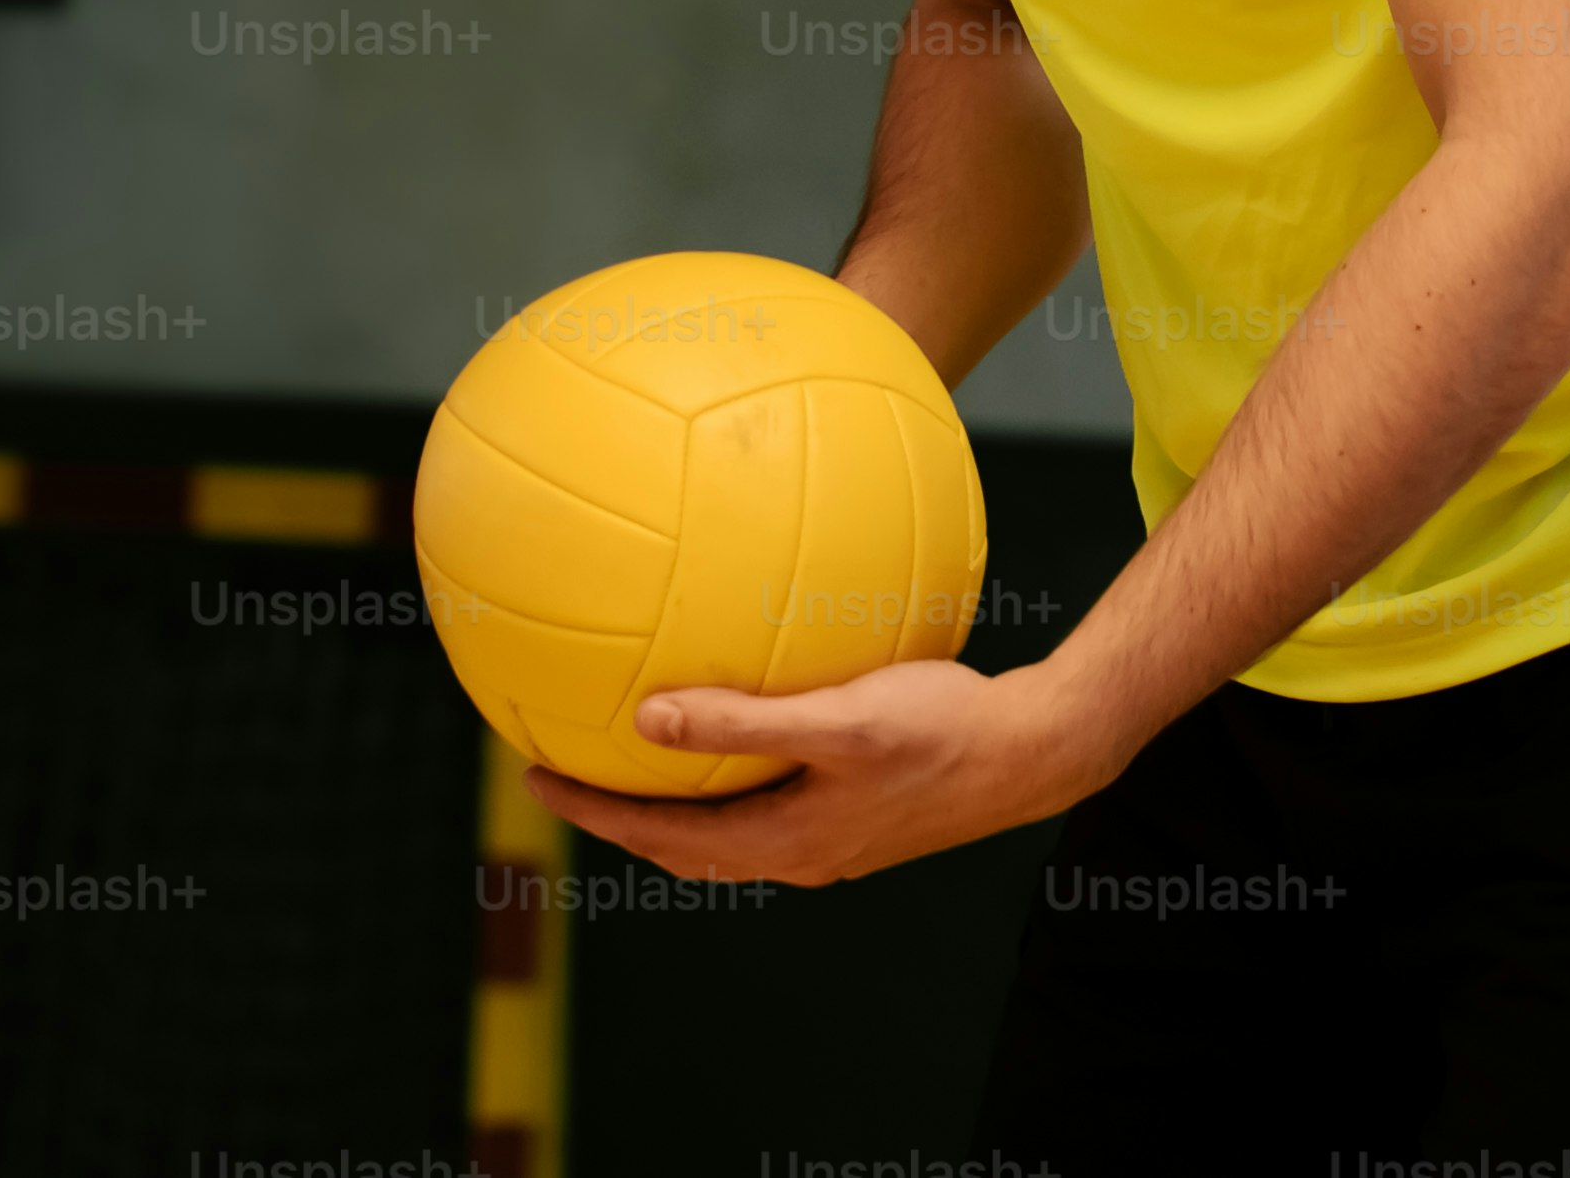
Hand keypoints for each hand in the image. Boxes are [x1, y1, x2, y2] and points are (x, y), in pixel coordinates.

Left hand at [526, 658, 1130, 888]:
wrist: (1034, 752)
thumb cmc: (944, 730)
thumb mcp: (840, 721)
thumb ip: (743, 722)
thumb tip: (647, 717)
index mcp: (786, 842)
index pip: (662, 838)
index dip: (595, 812)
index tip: (534, 776)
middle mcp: (801, 853)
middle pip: (683, 845)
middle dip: (618, 813)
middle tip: (561, 770)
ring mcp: (831, 838)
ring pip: (724, 830)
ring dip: (671, 801)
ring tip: (629, 756)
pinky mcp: (856, 812)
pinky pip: (766, 800)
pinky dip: (726, 776)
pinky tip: (732, 723)